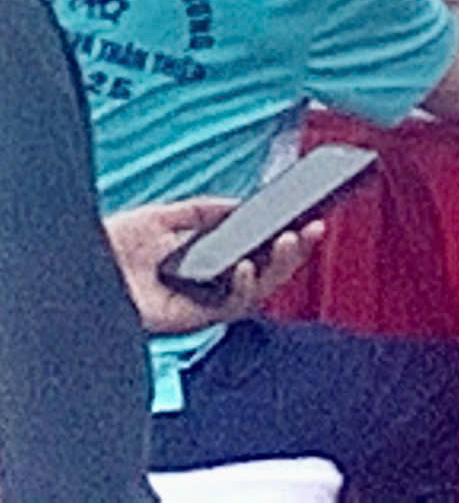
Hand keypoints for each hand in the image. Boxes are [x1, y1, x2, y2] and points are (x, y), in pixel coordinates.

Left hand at [106, 199, 322, 333]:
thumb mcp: (169, 215)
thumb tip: (244, 205)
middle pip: (268, 273)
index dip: (286, 238)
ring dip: (281, 267)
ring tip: (290, 240)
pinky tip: (247, 265)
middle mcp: (210, 284)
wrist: (77, 263)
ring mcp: (202, 304)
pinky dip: (245, 287)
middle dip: (295, 252)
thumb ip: (207, 210)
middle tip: (313, 228)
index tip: (308, 217)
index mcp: (208, 260)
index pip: (259, 251)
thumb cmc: (114, 243)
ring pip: (258, 293)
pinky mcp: (190, 320)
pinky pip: (230, 309)